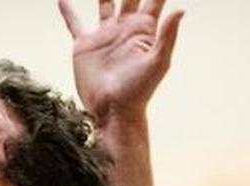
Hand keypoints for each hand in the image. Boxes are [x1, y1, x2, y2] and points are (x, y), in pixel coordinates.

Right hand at [58, 0, 182, 124]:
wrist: (112, 111)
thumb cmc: (138, 91)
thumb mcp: (157, 62)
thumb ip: (167, 35)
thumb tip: (181, 8)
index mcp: (143, 28)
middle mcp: (124, 27)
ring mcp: (104, 35)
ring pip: (103, 2)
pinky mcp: (84, 46)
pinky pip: (74, 23)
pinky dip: (67, 11)